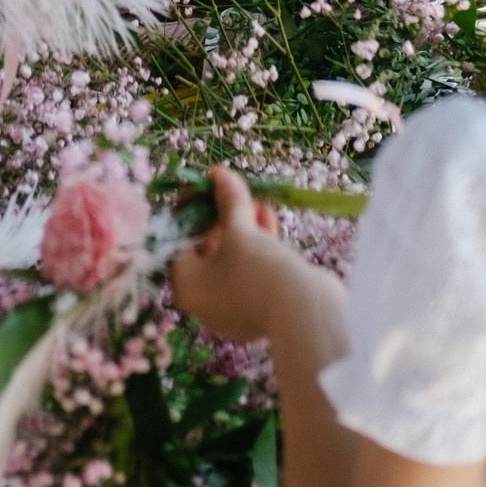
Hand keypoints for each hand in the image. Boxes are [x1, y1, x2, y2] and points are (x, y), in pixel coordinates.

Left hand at [168, 166, 312, 343]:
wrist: (305, 312)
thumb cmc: (258, 269)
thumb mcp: (240, 229)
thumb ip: (228, 201)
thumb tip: (218, 174)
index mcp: (185, 285)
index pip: (179, 238)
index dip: (193, 208)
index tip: (208, 187)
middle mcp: (203, 301)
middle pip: (206, 249)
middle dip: (223, 217)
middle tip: (235, 193)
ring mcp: (231, 309)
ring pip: (231, 259)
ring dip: (243, 228)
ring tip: (259, 204)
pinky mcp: (256, 310)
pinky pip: (249, 273)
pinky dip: (256, 248)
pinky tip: (269, 221)